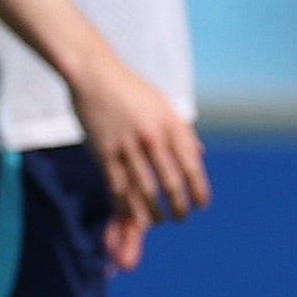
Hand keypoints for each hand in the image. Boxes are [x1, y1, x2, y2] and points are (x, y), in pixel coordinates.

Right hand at [69, 51, 208, 270]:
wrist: (94, 74)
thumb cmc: (131, 90)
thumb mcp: (163, 105)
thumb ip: (181, 130)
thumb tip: (200, 154)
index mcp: (170, 124)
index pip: (191, 165)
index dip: (199, 189)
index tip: (201, 205)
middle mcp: (152, 136)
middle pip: (171, 182)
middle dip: (178, 206)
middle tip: (180, 218)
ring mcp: (127, 144)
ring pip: (144, 190)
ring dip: (152, 212)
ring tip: (157, 222)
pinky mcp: (103, 151)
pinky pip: (117, 186)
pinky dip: (125, 206)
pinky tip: (132, 217)